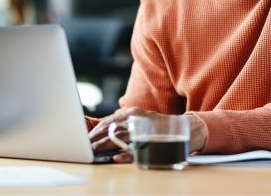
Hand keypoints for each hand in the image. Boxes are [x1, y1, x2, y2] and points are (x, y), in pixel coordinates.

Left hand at [88, 107, 207, 162]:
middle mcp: (136, 120)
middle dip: (95, 139)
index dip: (94, 131)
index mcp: (131, 113)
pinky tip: (116, 158)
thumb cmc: (157, 127)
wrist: (185, 128)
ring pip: (120, 138)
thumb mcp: (139, 120)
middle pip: (111, 129)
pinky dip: (125, 155)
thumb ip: (123, 124)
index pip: (108, 121)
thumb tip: (102, 133)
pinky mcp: (152, 143)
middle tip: (85, 148)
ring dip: (105, 145)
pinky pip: (136, 150)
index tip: (85, 139)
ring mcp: (144, 131)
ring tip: (93, 152)